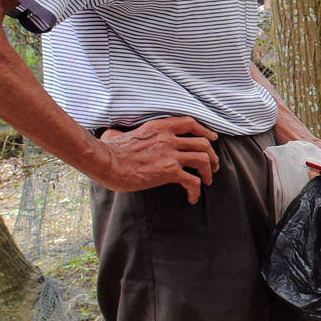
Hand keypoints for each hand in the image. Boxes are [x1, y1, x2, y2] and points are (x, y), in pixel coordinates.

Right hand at [97, 116, 218, 203]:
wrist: (106, 163)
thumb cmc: (108, 152)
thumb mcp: (116, 135)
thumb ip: (119, 134)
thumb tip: (110, 135)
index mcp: (159, 127)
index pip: (189, 123)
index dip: (205, 130)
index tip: (212, 138)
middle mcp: (169, 139)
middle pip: (203, 143)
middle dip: (212, 155)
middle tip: (213, 165)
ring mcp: (171, 155)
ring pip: (204, 159)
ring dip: (209, 171)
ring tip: (207, 181)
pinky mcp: (169, 171)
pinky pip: (192, 181)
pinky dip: (196, 190)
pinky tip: (192, 198)